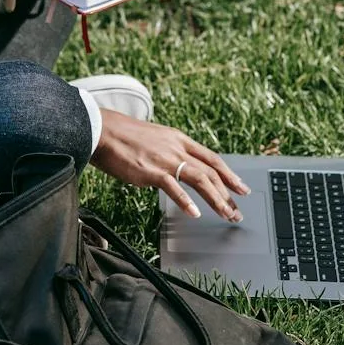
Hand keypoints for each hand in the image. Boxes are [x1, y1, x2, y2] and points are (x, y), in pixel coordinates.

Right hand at [89, 109, 250, 220]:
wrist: (102, 130)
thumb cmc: (124, 137)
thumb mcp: (156, 139)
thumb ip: (170, 153)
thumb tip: (177, 169)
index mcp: (179, 139)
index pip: (212, 159)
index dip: (229, 175)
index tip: (241, 188)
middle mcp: (177, 148)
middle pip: (211, 172)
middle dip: (228, 194)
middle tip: (236, 212)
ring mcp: (166, 159)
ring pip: (200, 179)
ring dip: (216, 200)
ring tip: (226, 215)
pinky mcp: (151, 171)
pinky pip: (174, 187)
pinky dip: (186, 202)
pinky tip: (194, 213)